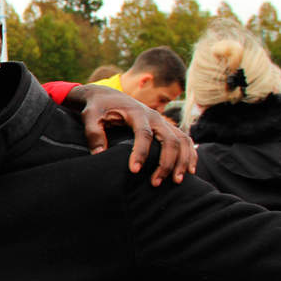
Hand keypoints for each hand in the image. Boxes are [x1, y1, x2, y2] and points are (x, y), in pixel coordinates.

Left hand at [71, 85, 196, 185]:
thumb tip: (99, 153)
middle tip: (155, 183)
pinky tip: (189, 171)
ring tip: (175, 181)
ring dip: (182, 161)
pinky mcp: (166, 127)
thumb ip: (94, 133)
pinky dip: (190, 154)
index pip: (143, 133)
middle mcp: (154, 116)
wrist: (107, 97)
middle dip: (165, 163)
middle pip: (169, 139)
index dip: (140, 152)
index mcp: (136, 113)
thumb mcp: (90, 117)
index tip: (134, 170)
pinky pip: (184, 140)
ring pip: (181, 140)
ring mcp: (163, 122)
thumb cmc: (97, 108)